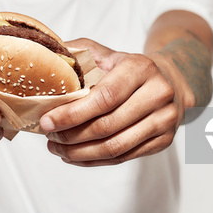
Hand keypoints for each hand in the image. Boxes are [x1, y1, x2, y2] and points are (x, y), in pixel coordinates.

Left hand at [39, 38, 189, 166]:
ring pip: (115, 147)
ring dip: (80, 153)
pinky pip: (123, 158)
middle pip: (107, 126)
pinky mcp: (163, 141)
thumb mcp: (105, 53)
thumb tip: (43, 58)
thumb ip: (76, 52)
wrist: (169, 79)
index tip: (47, 121)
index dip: (73, 114)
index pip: (104, 98)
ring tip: (57, 148)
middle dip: (71, 135)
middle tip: (49, 135)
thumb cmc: (128, 67)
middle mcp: (157, 94)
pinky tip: (74, 155)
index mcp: (140, 68)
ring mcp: (164, 120)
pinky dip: (94, 160)